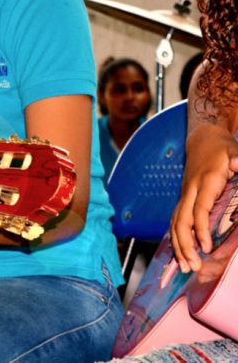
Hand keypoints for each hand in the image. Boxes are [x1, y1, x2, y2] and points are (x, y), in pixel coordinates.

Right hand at [170, 125, 237, 272]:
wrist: (201, 139)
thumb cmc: (222, 148)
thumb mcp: (234, 150)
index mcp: (204, 182)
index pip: (199, 209)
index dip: (200, 229)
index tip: (205, 247)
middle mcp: (190, 191)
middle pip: (181, 220)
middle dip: (184, 245)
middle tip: (193, 266)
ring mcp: (184, 196)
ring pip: (175, 223)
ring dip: (178, 246)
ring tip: (185, 267)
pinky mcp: (183, 200)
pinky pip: (176, 221)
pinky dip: (176, 239)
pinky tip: (180, 255)